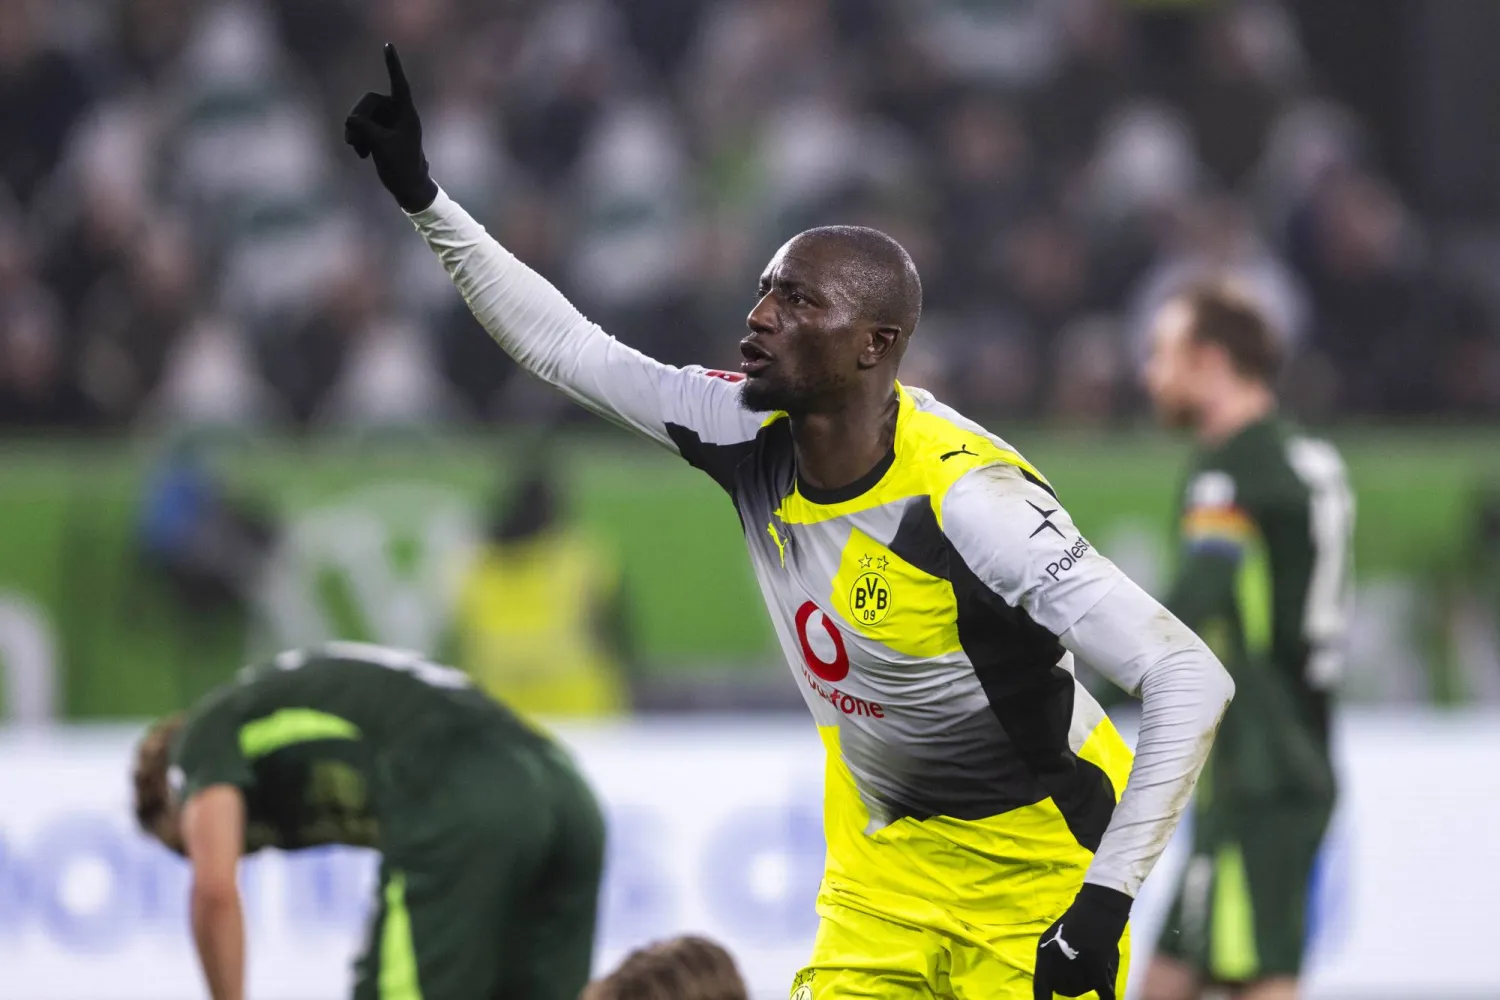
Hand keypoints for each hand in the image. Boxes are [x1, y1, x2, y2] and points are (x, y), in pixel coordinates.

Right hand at [344, 43, 437, 212]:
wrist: (409, 188)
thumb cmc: (402, 167)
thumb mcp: (381, 147)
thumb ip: (365, 129)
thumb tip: (350, 119)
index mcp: (406, 114)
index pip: (398, 84)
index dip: (392, 65)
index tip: (388, 45)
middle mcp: (398, 114)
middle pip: (369, 104)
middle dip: (359, 120)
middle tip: (352, 141)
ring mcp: (389, 123)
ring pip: (363, 116)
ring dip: (357, 132)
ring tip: (358, 151)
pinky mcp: (381, 132)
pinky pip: (362, 126)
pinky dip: (359, 139)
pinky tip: (361, 154)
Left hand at [1032, 883, 1131, 999]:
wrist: (1098, 906)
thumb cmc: (1077, 921)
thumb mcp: (1053, 938)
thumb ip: (1051, 962)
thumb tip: (1056, 986)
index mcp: (1044, 954)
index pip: (1040, 988)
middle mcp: (1056, 963)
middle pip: (1064, 991)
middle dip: (1072, 986)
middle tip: (1080, 970)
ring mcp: (1075, 967)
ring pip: (1083, 990)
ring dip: (1090, 983)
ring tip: (1095, 962)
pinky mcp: (1096, 969)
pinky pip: (1104, 994)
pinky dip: (1107, 999)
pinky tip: (1107, 999)